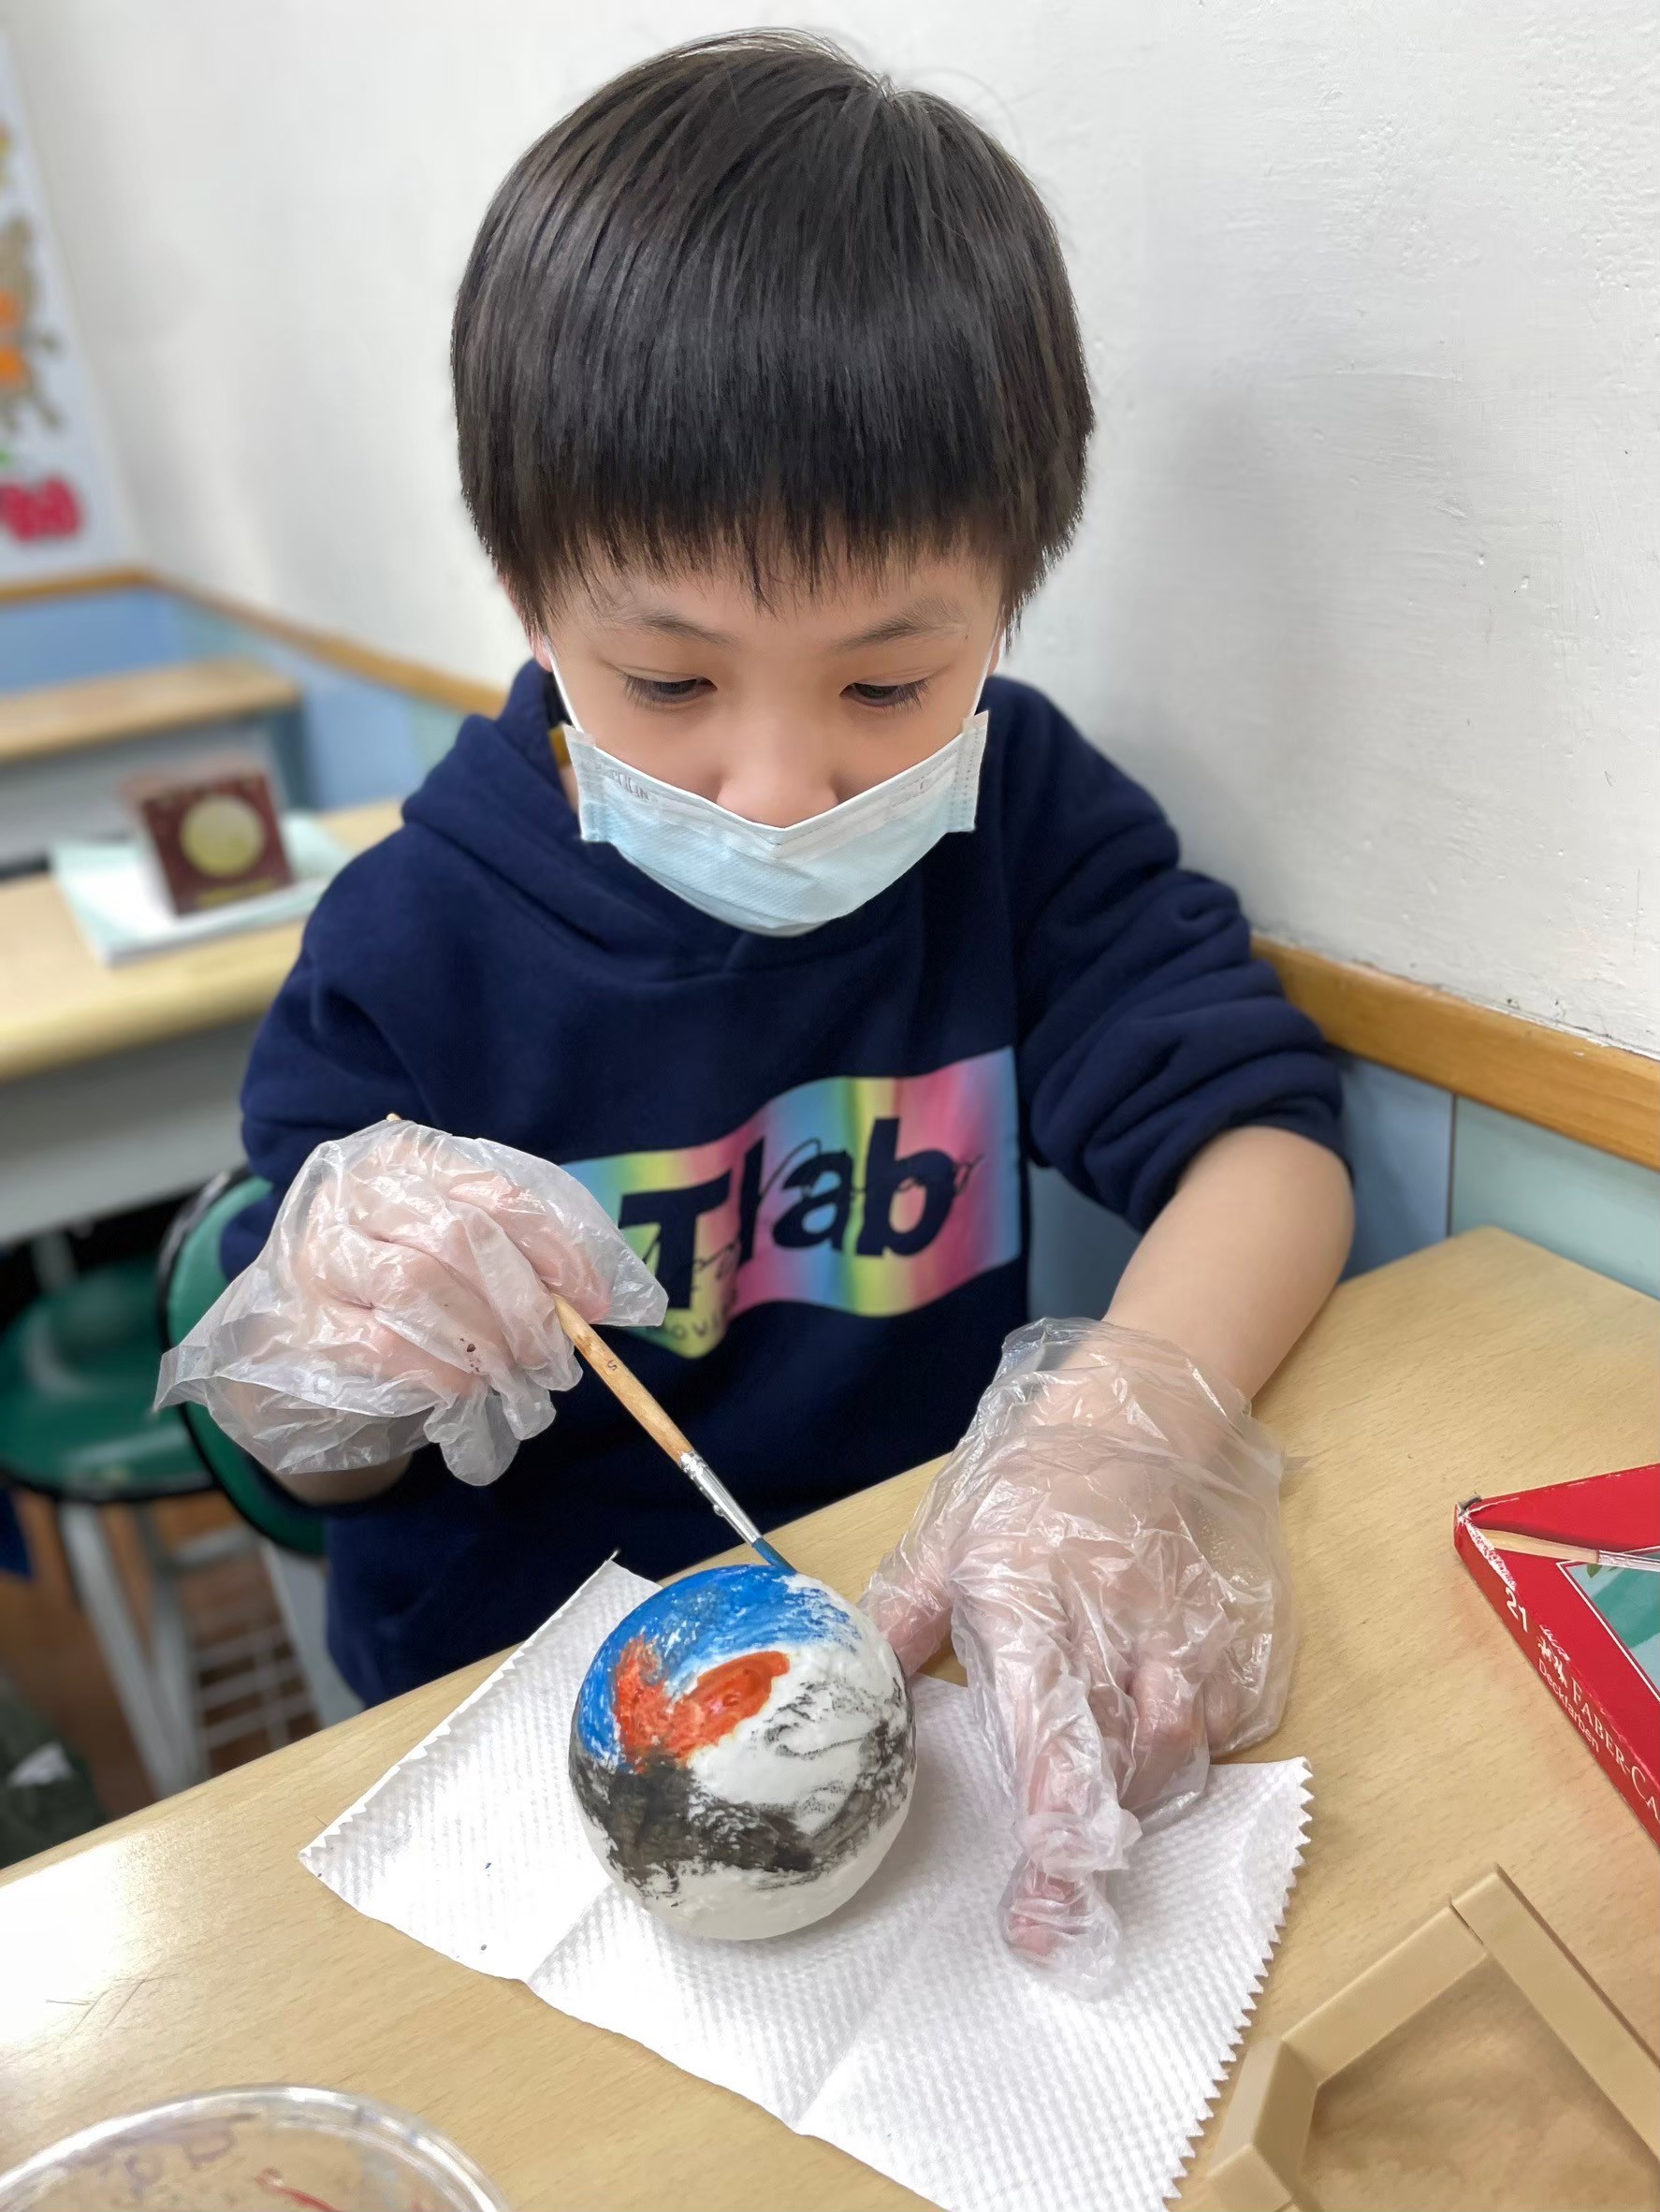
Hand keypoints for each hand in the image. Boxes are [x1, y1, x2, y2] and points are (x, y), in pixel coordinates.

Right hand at [159, 1120, 665, 1483]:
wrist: (305, 1321)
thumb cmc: (405, 1269)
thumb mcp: (462, 1237)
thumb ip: (524, 1249)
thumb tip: (605, 1296)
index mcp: (408, 1156)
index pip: (499, 1193)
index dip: (557, 1251)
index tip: (594, 1303)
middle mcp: (355, 1191)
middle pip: (461, 1236)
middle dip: (524, 1305)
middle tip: (558, 1357)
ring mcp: (320, 1252)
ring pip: (418, 1285)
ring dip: (484, 1339)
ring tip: (515, 1373)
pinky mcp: (303, 1317)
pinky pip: (381, 1343)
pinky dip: (439, 1369)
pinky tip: (467, 1385)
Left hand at [863, 1318, 1294, 1994]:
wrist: (1128, 1422)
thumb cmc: (1018, 1493)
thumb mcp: (940, 1546)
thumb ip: (895, 1624)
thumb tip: (849, 1700)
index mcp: (1033, 1599)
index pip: (1049, 1714)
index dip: (1055, 1800)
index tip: (1046, 1873)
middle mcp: (1117, 1622)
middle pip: (1120, 1754)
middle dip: (1090, 1848)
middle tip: (1057, 1923)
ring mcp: (1183, 1631)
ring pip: (1179, 1749)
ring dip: (1136, 1803)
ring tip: (1091, 1832)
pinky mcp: (1230, 1636)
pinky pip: (1227, 1723)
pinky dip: (1191, 1759)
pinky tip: (1149, 1762)